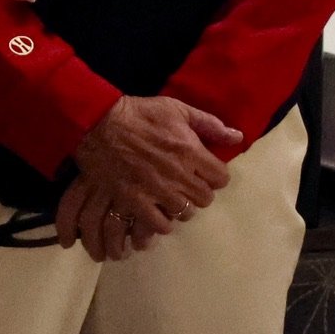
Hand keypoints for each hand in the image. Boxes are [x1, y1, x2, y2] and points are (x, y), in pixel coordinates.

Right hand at [54, 96, 240, 259]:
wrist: (97, 123)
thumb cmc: (138, 114)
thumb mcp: (175, 108)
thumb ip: (208, 124)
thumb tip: (238, 137)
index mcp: (190, 150)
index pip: (221, 178)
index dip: (214, 175)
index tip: (202, 171)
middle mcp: (178, 174)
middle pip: (205, 198)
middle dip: (198, 191)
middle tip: (185, 184)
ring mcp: (156, 190)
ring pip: (185, 213)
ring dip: (180, 206)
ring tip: (170, 197)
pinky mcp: (135, 201)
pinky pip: (160, 225)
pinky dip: (162, 221)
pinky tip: (156, 210)